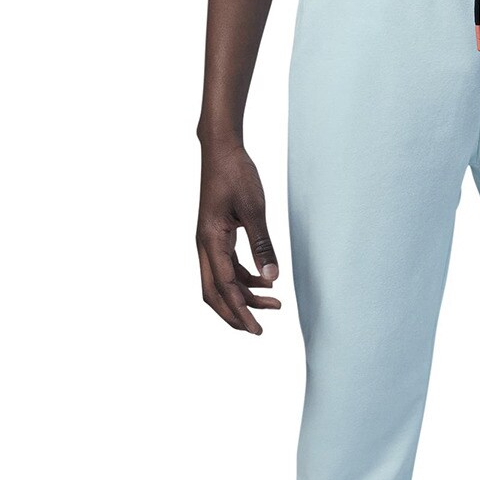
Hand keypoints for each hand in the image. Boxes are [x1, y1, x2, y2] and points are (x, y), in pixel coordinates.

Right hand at [197, 143, 280, 333]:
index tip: (256, 330)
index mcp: (210, 240)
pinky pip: (228, 267)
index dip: (240, 312)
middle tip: (259, 329)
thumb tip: (272, 278)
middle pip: (214, 293)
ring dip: (245, 297)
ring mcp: (209, 241)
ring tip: (274, 304)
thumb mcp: (254, 210)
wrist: (221, 149)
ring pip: (222, 282)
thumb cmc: (235, 174)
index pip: (225, 287)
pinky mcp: (217, 236)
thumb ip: (263, 245)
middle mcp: (204, 245)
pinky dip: (245, 280)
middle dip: (236, 313)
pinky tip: (266, 282)